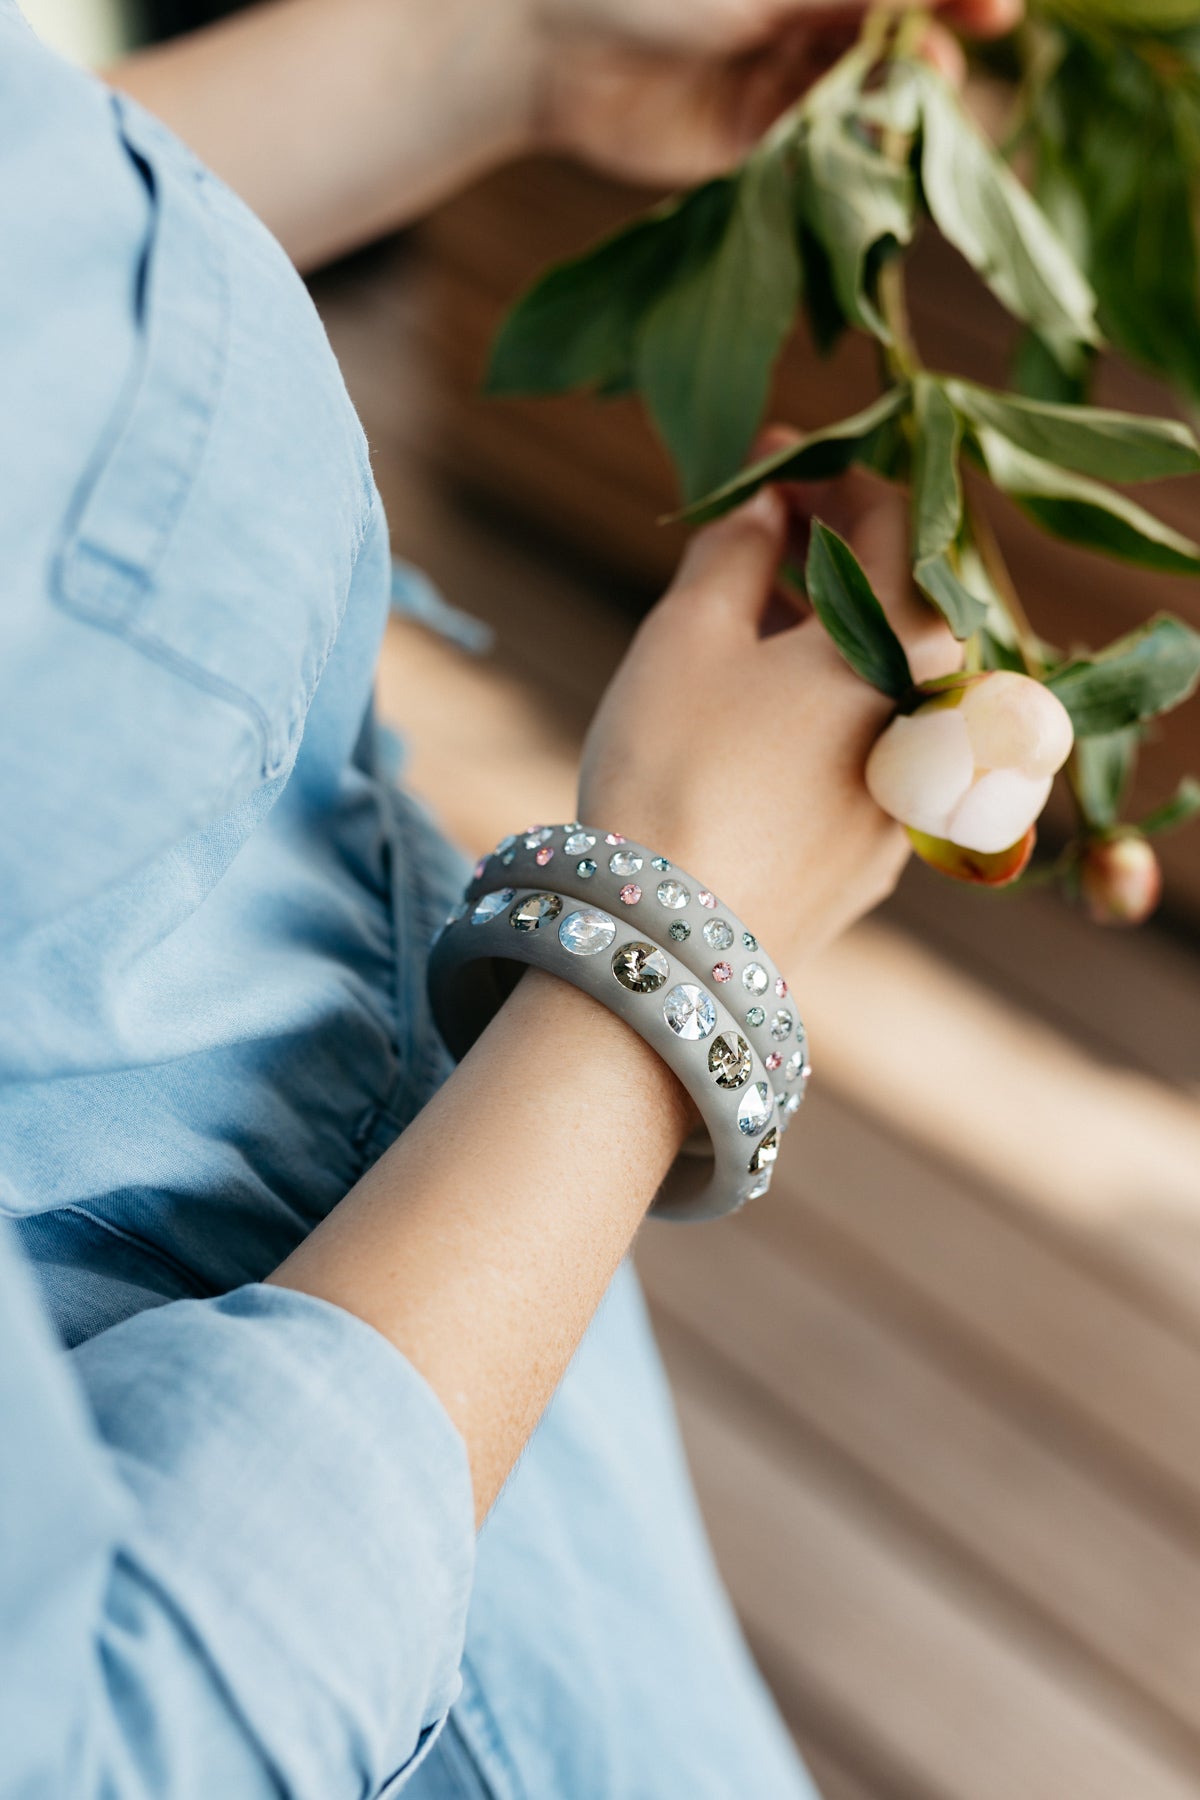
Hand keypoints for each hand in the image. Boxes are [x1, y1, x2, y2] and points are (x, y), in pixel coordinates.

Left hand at [529, 0, 1022, 186]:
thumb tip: (950, 2)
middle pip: (896, 33)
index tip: (1000, 10)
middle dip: (932, 48)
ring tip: (913, 108)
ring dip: (896, 108)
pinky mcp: (749, 147)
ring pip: (863, 99)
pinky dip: (848, 159)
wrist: (541, 35)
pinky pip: (817, 158)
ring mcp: (777, 78)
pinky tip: (870, 157)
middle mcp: (801, 9)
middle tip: (961, 61)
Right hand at [577, 462, 961, 971]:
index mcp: (900, 645)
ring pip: (885, 686)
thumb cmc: (675, 768)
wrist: (673, 942)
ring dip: (829, 635)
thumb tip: (764, 503)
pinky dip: (830, 711)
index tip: (767, 463)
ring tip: (749, 620)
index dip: (826, 476)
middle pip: (899, 606)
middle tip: (761, 534)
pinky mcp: (878, 859)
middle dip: (833, 557)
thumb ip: (734, 552)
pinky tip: (764, 717)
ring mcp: (910, 800)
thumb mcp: (687, 636)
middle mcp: (933, 724)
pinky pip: (870, 755)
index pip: (890, 521)